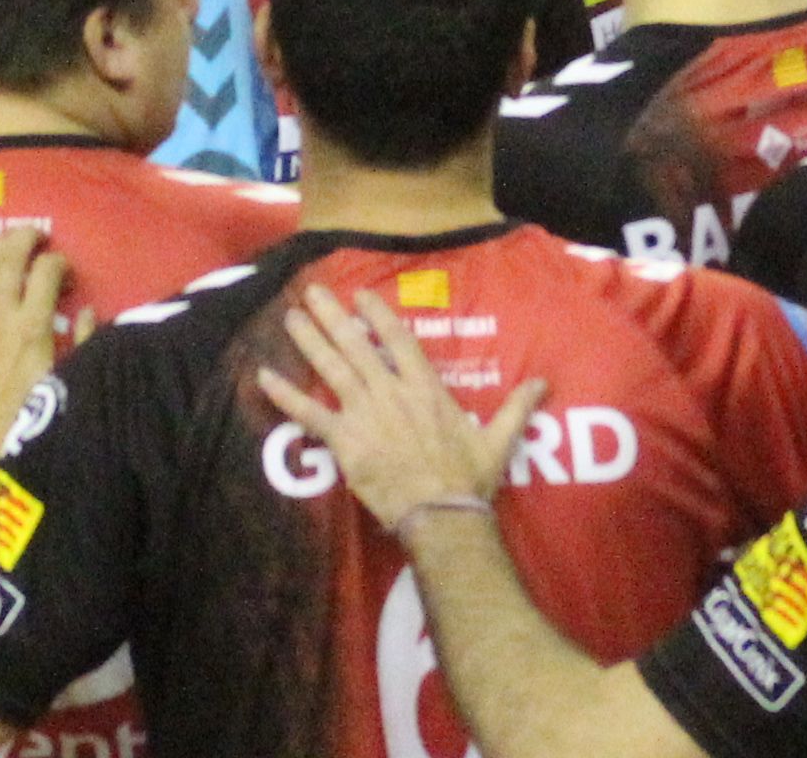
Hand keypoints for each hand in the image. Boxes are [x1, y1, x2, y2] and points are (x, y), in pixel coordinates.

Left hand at [0, 229, 70, 471]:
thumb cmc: (27, 424)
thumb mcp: (67, 386)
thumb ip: (81, 345)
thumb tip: (87, 312)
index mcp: (33, 329)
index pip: (45, 274)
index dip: (58, 262)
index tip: (64, 268)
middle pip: (9, 258)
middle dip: (24, 238)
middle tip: (37, 235)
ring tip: (7, 237)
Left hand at [258, 284, 538, 531]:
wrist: (443, 514)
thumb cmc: (470, 478)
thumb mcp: (499, 440)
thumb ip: (517, 407)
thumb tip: (543, 383)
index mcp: (426, 389)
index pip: (400, 341)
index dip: (378, 315)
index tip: (360, 295)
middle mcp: (391, 393)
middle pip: (356, 346)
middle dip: (332, 316)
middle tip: (310, 292)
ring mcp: (365, 414)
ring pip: (331, 368)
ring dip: (308, 340)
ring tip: (290, 318)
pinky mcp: (345, 439)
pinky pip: (309, 413)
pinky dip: (284, 395)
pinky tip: (262, 376)